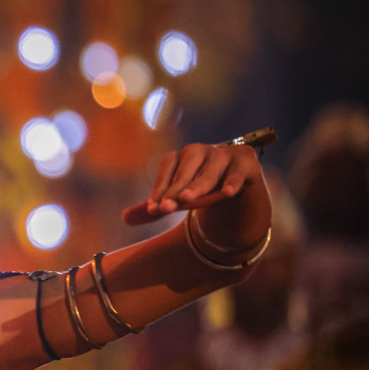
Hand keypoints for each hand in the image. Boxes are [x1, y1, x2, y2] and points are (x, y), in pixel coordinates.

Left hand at [122, 143, 261, 225]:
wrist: (237, 178)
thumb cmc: (200, 185)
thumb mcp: (178, 197)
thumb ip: (156, 207)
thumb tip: (124, 218)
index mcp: (181, 156)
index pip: (167, 169)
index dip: (159, 188)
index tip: (153, 209)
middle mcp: (201, 151)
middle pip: (186, 170)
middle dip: (175, 190)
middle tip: (166, 208)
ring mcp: (224, 155)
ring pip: (210, 171)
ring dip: (199, 185)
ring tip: (187, 200)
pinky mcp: (245, 163)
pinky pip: (238, 172)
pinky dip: (232, 181)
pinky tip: (226, 193)